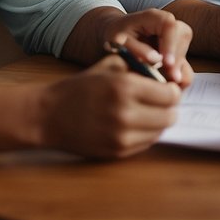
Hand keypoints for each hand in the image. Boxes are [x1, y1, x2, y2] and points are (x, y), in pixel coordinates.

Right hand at [34, 57, 181, 158]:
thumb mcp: (109, 66)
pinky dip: (146, 133)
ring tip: (147, 111)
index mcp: (124, 87)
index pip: (170, 94)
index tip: (166, 87)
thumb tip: (166, 73)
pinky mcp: (117, 152)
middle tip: (160, 101)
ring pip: (160, 131)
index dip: (171, 90)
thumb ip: (139, 67)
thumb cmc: (80, 87)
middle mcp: (125, 113)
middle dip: (168, 107)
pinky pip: (146, 143)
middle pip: (170, 115)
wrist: (49, 116)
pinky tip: (135, 123)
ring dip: (158, 121)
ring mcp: (121, 136)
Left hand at [101, 8, 193, 85]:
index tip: (166, 63)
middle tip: (170, 79)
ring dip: (179, 69)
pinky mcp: (177, 51)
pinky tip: (170, 86)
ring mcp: (174, 37)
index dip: (170, 44)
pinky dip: (180, 76)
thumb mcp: (118, 41)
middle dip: (177, 59)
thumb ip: (135, 49)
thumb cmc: (116, 36)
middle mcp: (168, 24)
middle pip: (182, 37)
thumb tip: (155, 60)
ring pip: (185, 51)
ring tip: (168, 84)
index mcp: (154, 17)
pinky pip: (185, 64)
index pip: (169, 26)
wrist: (117, 37)